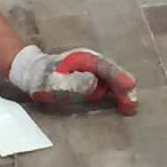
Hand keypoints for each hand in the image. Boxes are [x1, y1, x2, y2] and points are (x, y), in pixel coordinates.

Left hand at [9, 45, 138, 113]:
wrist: (33, 73)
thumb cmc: (42, 78)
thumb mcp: (53, 82)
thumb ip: (72, 83)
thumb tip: (94, 83)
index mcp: (83, 59)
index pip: (105, 68)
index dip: (118, 77)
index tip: (131, 86)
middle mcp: (91, 62)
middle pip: (112, 73)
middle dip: (124, 88)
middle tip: (133, 105)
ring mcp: (92, 70)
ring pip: (112, 79)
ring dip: (122, 92)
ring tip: (131, 107)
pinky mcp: (92, 79)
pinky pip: (108, 85)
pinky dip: (116, 94)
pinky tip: (123, 104)